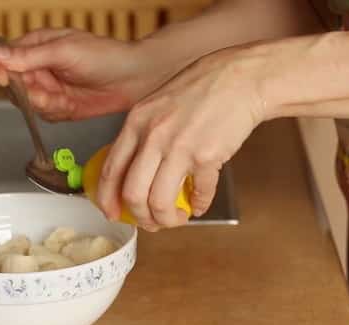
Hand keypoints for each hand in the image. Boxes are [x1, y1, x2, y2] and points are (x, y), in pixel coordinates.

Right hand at [0, 28, 178, 120]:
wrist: (133, 79)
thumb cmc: (104, 55)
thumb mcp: (64, 51)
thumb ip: (29, 56)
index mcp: (34, 46)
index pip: (0, 58)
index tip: (3, 79)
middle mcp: (36, 67)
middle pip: (11, 86)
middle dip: (27, 93)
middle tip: (44, 92)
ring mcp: (46, 88)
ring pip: (26, 104)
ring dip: (43, 104)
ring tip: (63, 98)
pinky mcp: (57, 106)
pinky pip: (43, 115)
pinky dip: (55, 113)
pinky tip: (70, 105)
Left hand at [96, 46, 267, 229]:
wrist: (241, 78)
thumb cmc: (202, 88)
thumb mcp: (157, 105)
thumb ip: (142, 134)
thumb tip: (131, 169)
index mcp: (136, 123)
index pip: (110, 170)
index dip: (107, 199)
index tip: (111, 213)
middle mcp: (153, 137)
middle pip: (133, 194)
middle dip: (140, 216)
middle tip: (150, 221)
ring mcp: (180, 148)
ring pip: (160, 202)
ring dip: (167, 219)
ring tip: (176, 217)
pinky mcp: (207, 157)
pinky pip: (198, 194)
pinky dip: (199, 206)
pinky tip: (200, 204)